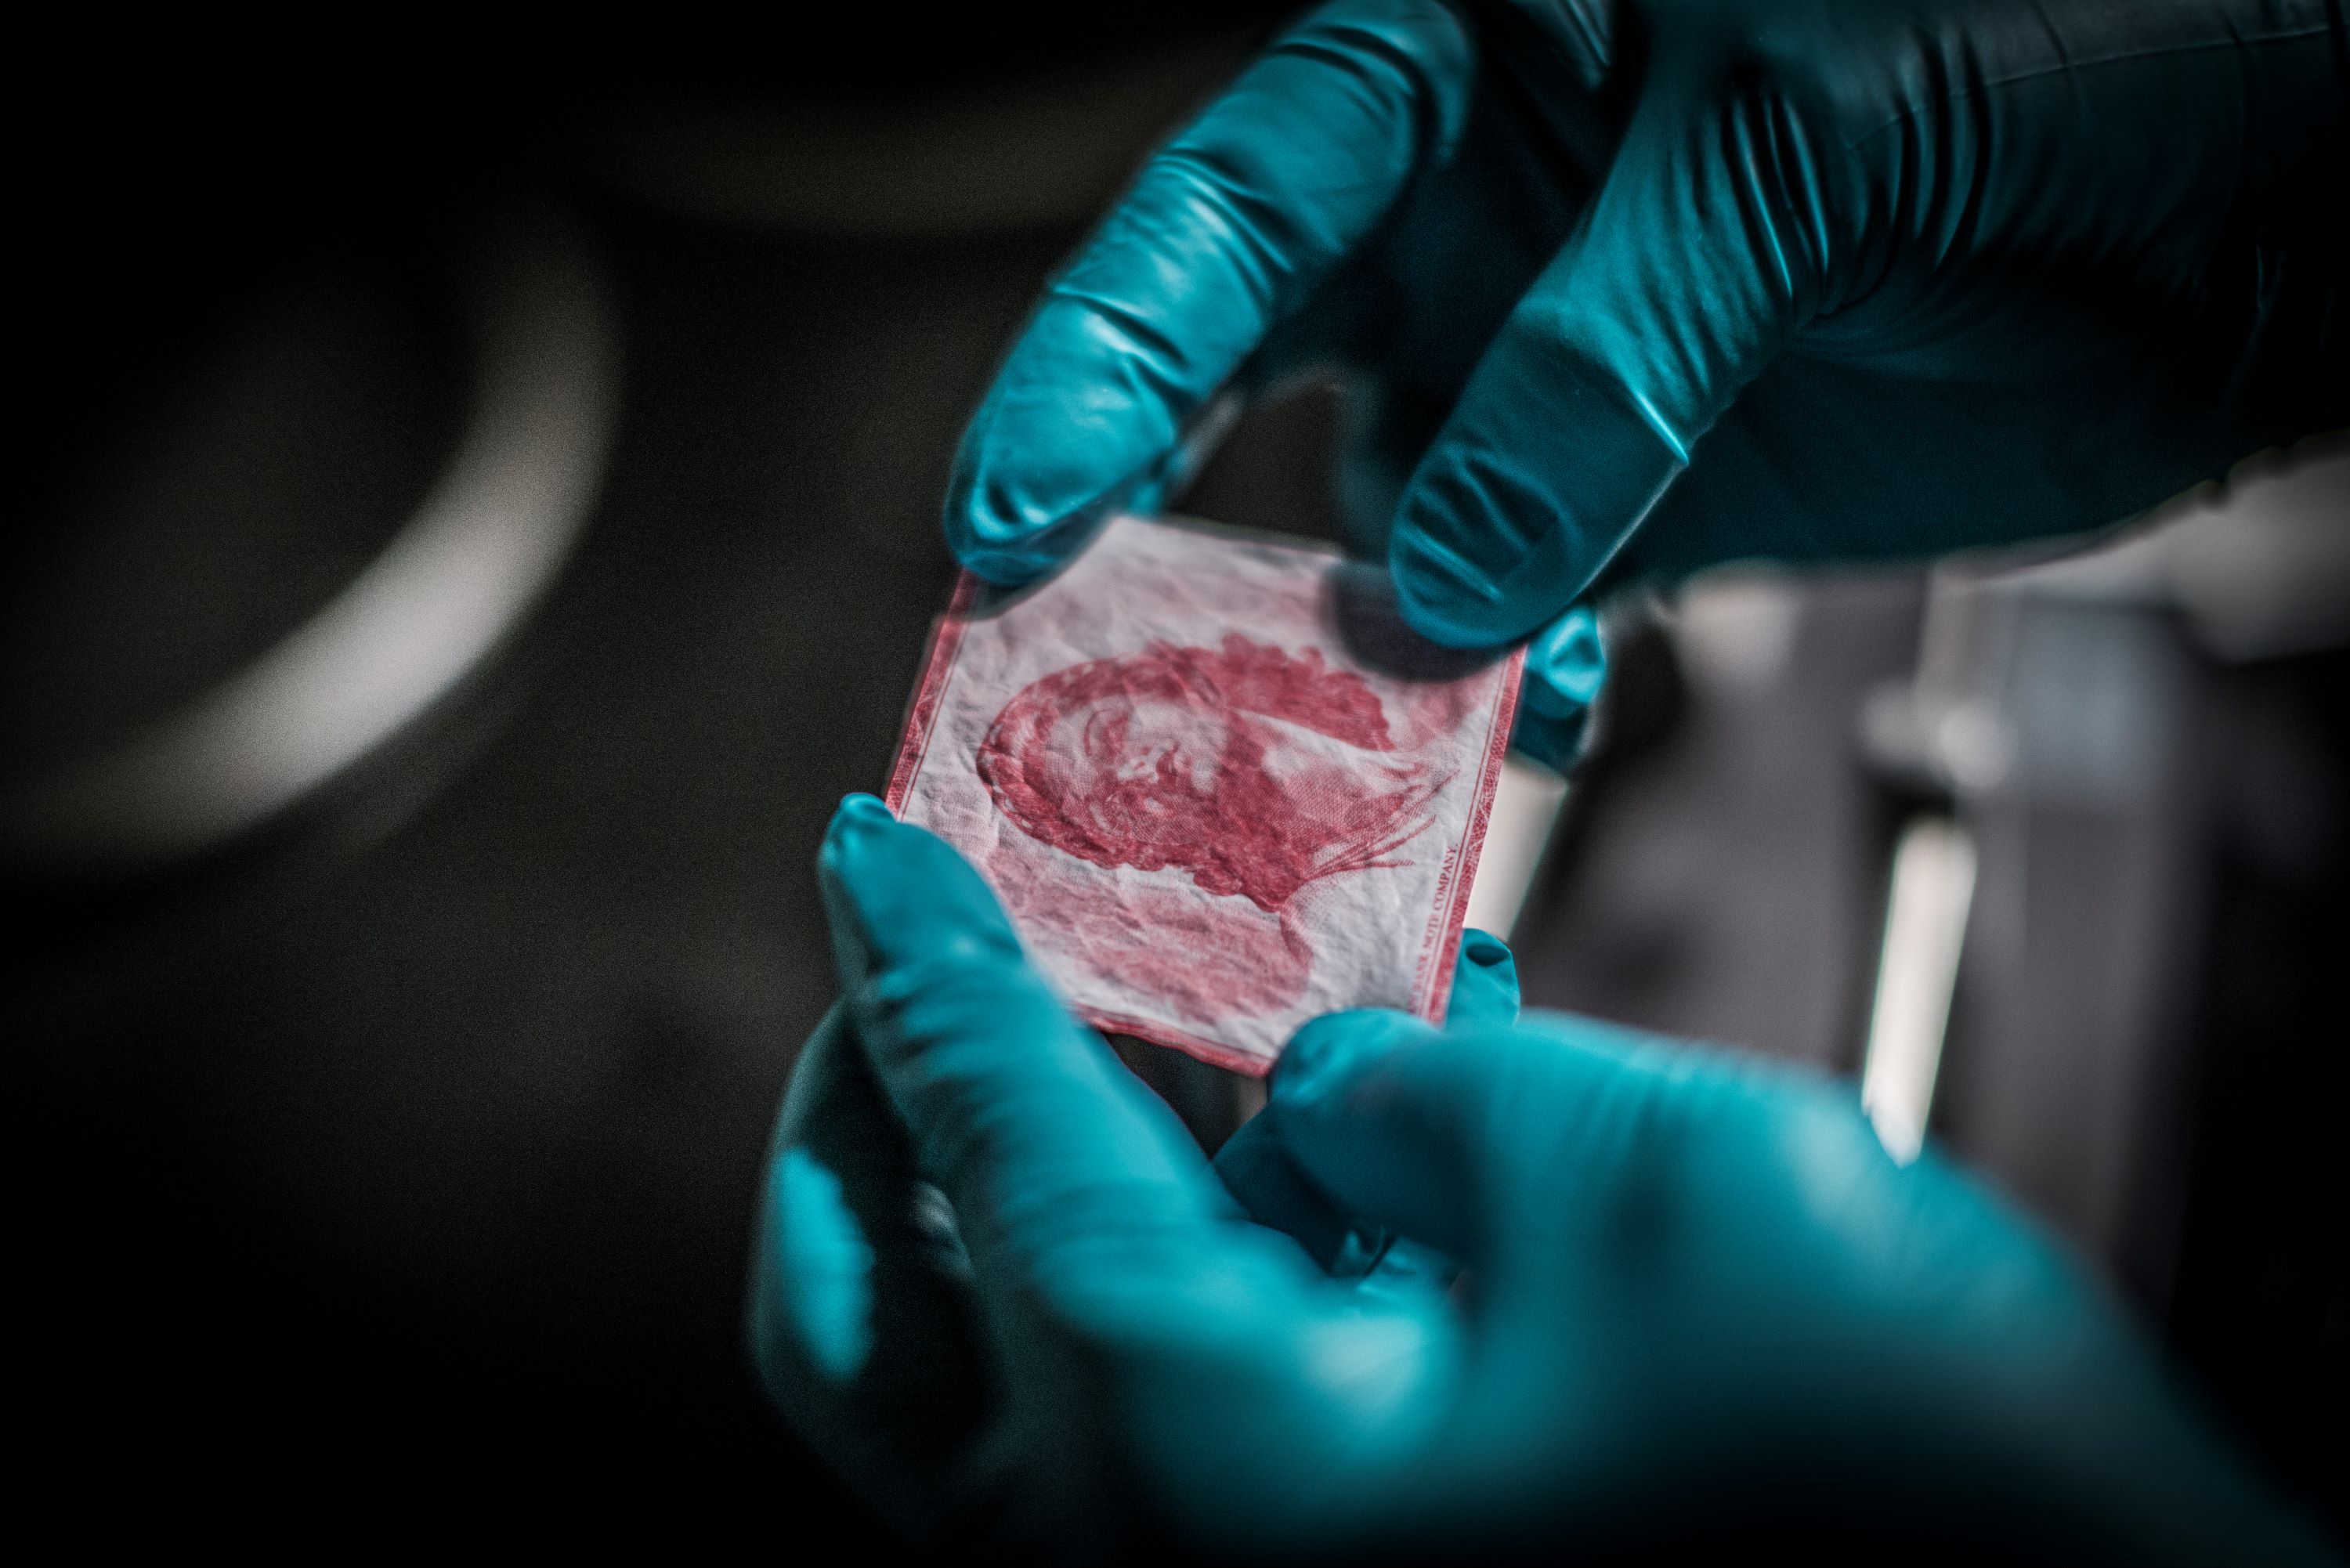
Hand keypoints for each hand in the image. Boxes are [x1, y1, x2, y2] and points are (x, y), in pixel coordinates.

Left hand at [748, 797, 2324, 1558]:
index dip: (918, 964)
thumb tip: (1303, 1074)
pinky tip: (1323, 1076)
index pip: (981, 1146)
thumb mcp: (1639, 1176)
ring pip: (1016, 1356)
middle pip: (879, 1328)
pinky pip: (1190, 1368)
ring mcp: (1252, 1555)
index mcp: (1208, 1448)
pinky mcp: (1347, 1536)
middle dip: (877, 1126)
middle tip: (937, 958)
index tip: (866, 836)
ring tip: (1123, 973)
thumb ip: (1412, 1087)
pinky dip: (1208, 1223)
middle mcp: (1176, 1540)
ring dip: (1045, 1153)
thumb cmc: (1898, 1453)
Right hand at [944, 0, 2345, 656]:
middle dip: (1143, 518)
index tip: (1010, 507)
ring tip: (1300, 745)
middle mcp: (1472, 222)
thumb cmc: (2053, 44)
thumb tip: (1435, 584)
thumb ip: (1602, 360)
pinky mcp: (1631, 506)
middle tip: (1048, 654)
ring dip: (1328, 648)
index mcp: (1464, 63)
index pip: (1234, 206)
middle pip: (1244, 376)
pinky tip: (1510, 713)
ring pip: (1367, 531)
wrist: (2263, 190)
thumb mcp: (1799, 143)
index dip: (1104, 358)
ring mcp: (1544, 376)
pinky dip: (1486, 687)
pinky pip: (1503, 620)